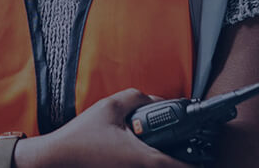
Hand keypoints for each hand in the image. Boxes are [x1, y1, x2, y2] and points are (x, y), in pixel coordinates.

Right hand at [16, 89, 192, 167]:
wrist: (57, 158)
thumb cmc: (81, 137)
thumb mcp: (109, 107)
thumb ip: (136, 97)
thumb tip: (153, 99)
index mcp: (147, 159)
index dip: (198, 159)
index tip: (202, 149)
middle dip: (181, 158)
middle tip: (181, 145)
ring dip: (162, 159)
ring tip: (156, 143)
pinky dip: (146, 161)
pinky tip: (134, 148)